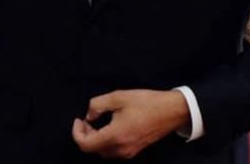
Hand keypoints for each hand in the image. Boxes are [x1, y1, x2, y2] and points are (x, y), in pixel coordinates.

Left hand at [72, 89, 190, 159]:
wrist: (172, 111)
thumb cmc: (147, 102)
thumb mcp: (119, 97)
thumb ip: (98, 105)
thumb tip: (88, 115)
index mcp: (115, 136)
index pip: (85, 144)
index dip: (77, 132)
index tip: (79, 119)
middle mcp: (120, 149)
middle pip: (93, 149)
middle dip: (86, 134)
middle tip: (89, 118)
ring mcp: (128, 152)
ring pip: (103, 152)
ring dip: (96, 139)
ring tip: (99, 123)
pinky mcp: (135, 150)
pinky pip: (114, 151)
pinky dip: (107, 141)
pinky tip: (111, 127)